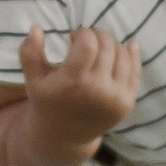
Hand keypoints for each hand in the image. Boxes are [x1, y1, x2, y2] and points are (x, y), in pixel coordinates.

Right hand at [22, 21, 140, 148]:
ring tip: (99, 48)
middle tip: (87, 39)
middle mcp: (97, 91)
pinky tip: (125, 46)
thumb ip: (29, 53)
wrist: (65, 137)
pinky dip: (130, 54)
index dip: (83, 33)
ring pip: (122, 54)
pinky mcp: (128, 103)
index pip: (88, 43)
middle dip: (97, 35)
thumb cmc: (48, 101)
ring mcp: (115, 98)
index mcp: (72, 83)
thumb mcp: (33, 80)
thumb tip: (36, 28)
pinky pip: (135, 70)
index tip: (74, 37)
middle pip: (106, 46)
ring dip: (111, 44)